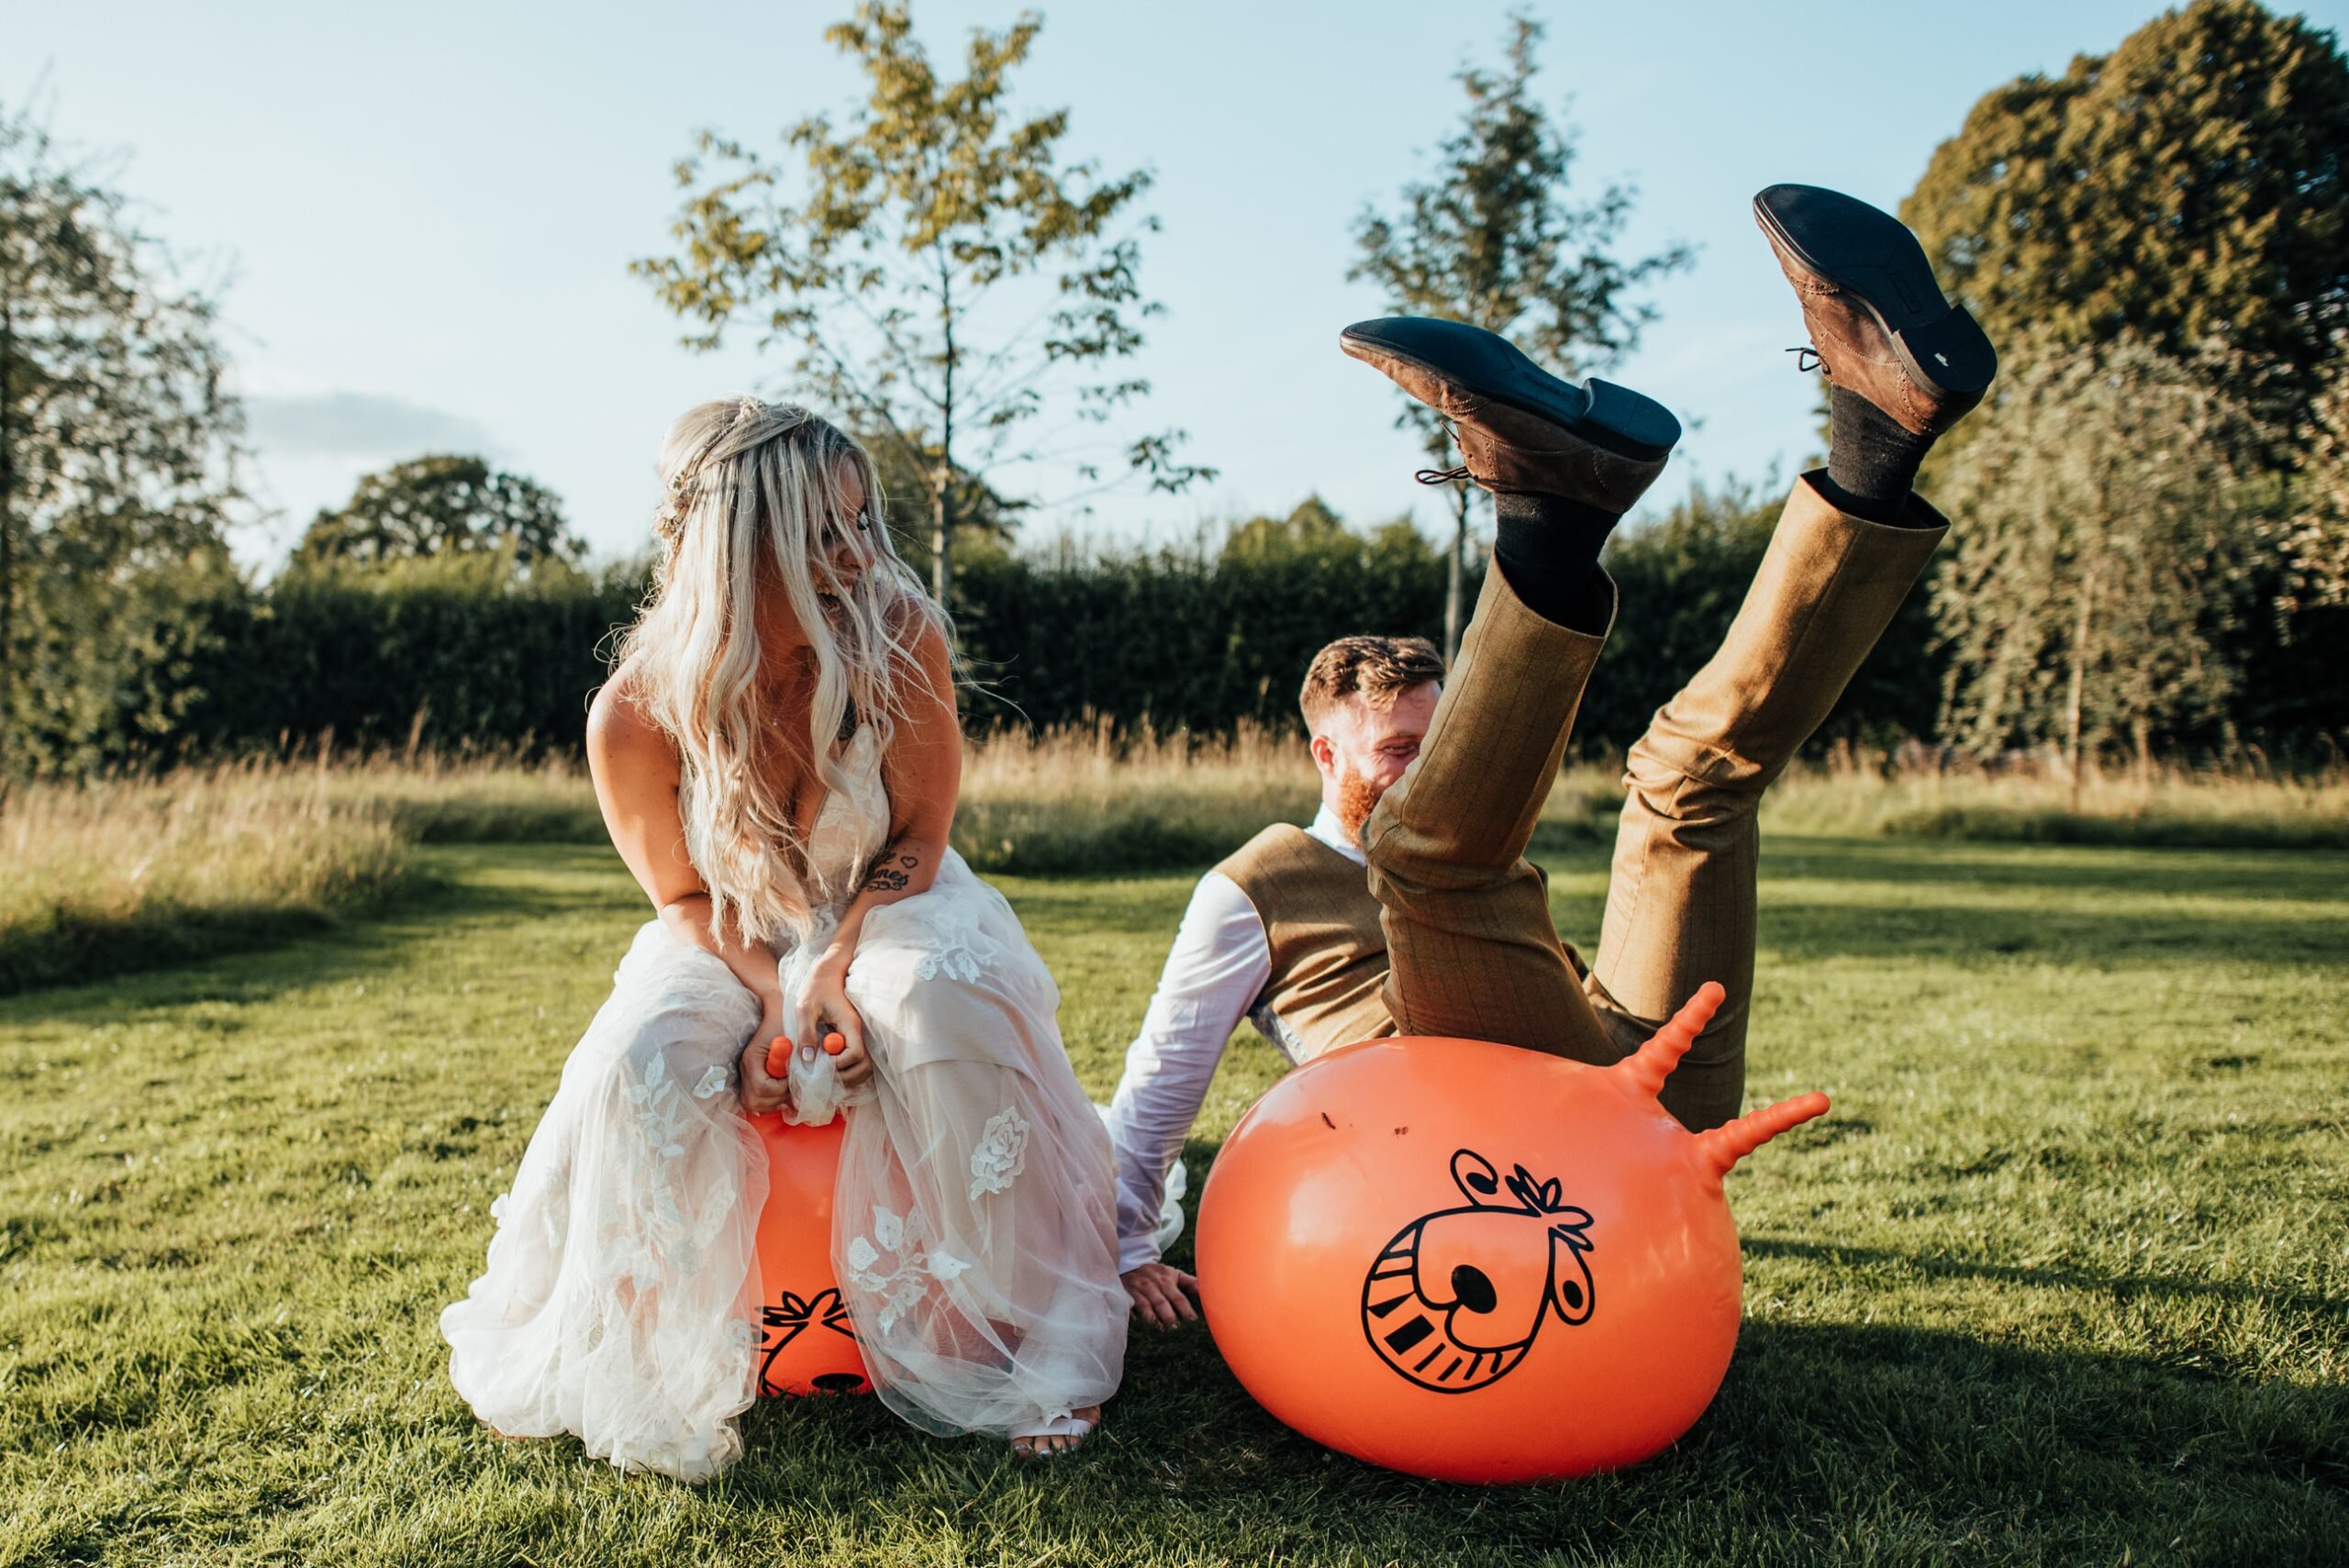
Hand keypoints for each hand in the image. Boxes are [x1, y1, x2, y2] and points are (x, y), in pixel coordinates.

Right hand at [736, 993, 793, 1116]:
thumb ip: (796, 1059)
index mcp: (752, 1058)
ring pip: (751, 1103)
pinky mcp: (749, 1077)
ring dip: (771, 1104)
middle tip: (791, 1091)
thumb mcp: (793, 1037)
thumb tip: (802, 1083)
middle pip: (754, 1100)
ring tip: (786, 1094)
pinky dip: (766, 1103)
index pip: (762, 1087)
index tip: (792, 1080)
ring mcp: (744, 1074)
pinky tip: (779, 1096)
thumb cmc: (786, 1021)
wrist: (776, 1010)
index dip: (780, 1089)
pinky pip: (751, 1100)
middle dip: (776, 1100)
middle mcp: (744, 1068)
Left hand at [801, 954, 873, 1089]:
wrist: (827, 975)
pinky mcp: (852, 1040)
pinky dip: (848, 1072)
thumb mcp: (805, 1008)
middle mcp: (857, 1034)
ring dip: (849, 1077)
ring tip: (828, 1076)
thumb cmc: (816, 989)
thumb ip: (806, 1032)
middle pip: (865, 1066)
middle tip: (826, 1076)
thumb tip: (808, 1059)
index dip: (841, 1064)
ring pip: (864, 1067)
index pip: (856, 1053)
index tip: (823, 1063)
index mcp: (850, 1025)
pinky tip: (831, 1070)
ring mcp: (857, 1038)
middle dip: (846, 1077)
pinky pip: (858, 1063)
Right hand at [1123, 1261, 1199, 1328]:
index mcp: (1166, 1279)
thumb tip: (1208, 1291)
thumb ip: (1190, 1283)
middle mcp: (1151, 1284)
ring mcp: (1136, 1289)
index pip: (1177, 1296)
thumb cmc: (1158, 1275)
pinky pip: (1127, 1304)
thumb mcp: (1174, 1275)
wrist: (1130, 1264)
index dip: (1185, 1308)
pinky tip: (1135, 1322)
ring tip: (1159, 1328)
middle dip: (1168, 1314)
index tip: (1193, 1320)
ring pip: (1144, 1304)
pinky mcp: (1123, 1294)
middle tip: (1176, 1328)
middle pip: (1160, 1301)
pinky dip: (1130, 1313)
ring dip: (1151, 1316)